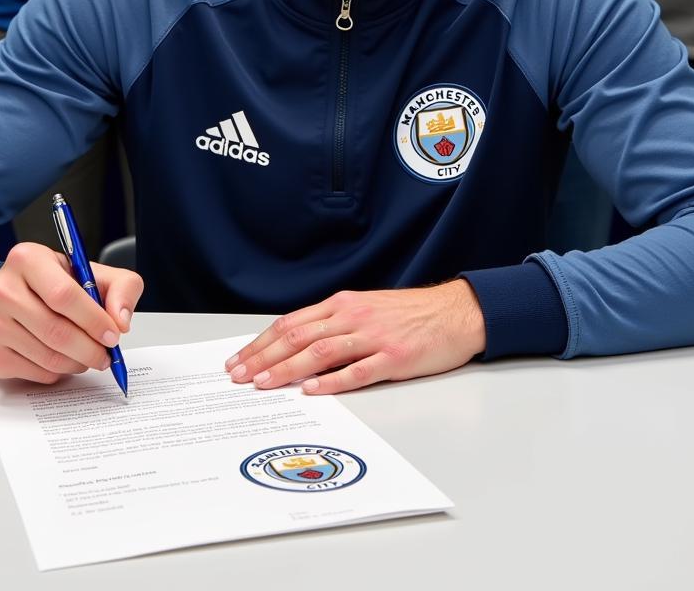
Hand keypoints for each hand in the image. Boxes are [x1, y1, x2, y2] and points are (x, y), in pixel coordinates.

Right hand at [0, 241, 143, 383]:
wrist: (9, 298)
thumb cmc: (54, 285)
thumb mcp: (92, 272)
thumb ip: (121, 287)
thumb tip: (121, 320)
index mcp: (28, 259)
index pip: (64, 295)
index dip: (93, 319)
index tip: (113, 334)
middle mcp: (2, 289)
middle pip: (55, 330)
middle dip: (89, 348)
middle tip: (106, 355)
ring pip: (46, 356)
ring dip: (77, 363)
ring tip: (89, 357)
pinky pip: (34, 373)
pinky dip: (58, 372)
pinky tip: (65, 360)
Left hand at [225, 280, 485, 394]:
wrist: (455, 312)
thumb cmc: (410, 314)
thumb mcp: (366, 309)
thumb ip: (333, 325)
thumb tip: (295, 347)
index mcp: (342, 305)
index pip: (291, 324)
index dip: (262, 343)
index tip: (239, 360)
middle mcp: (353, 317)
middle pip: (298, 337)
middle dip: (264, 358)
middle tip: (239, 376)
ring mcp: (373, 337)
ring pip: (320, 352)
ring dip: (288, 369)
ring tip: (264, 384)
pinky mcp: (394, 358)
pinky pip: (358, 371)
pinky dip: (332, 382)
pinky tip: (313, 390)